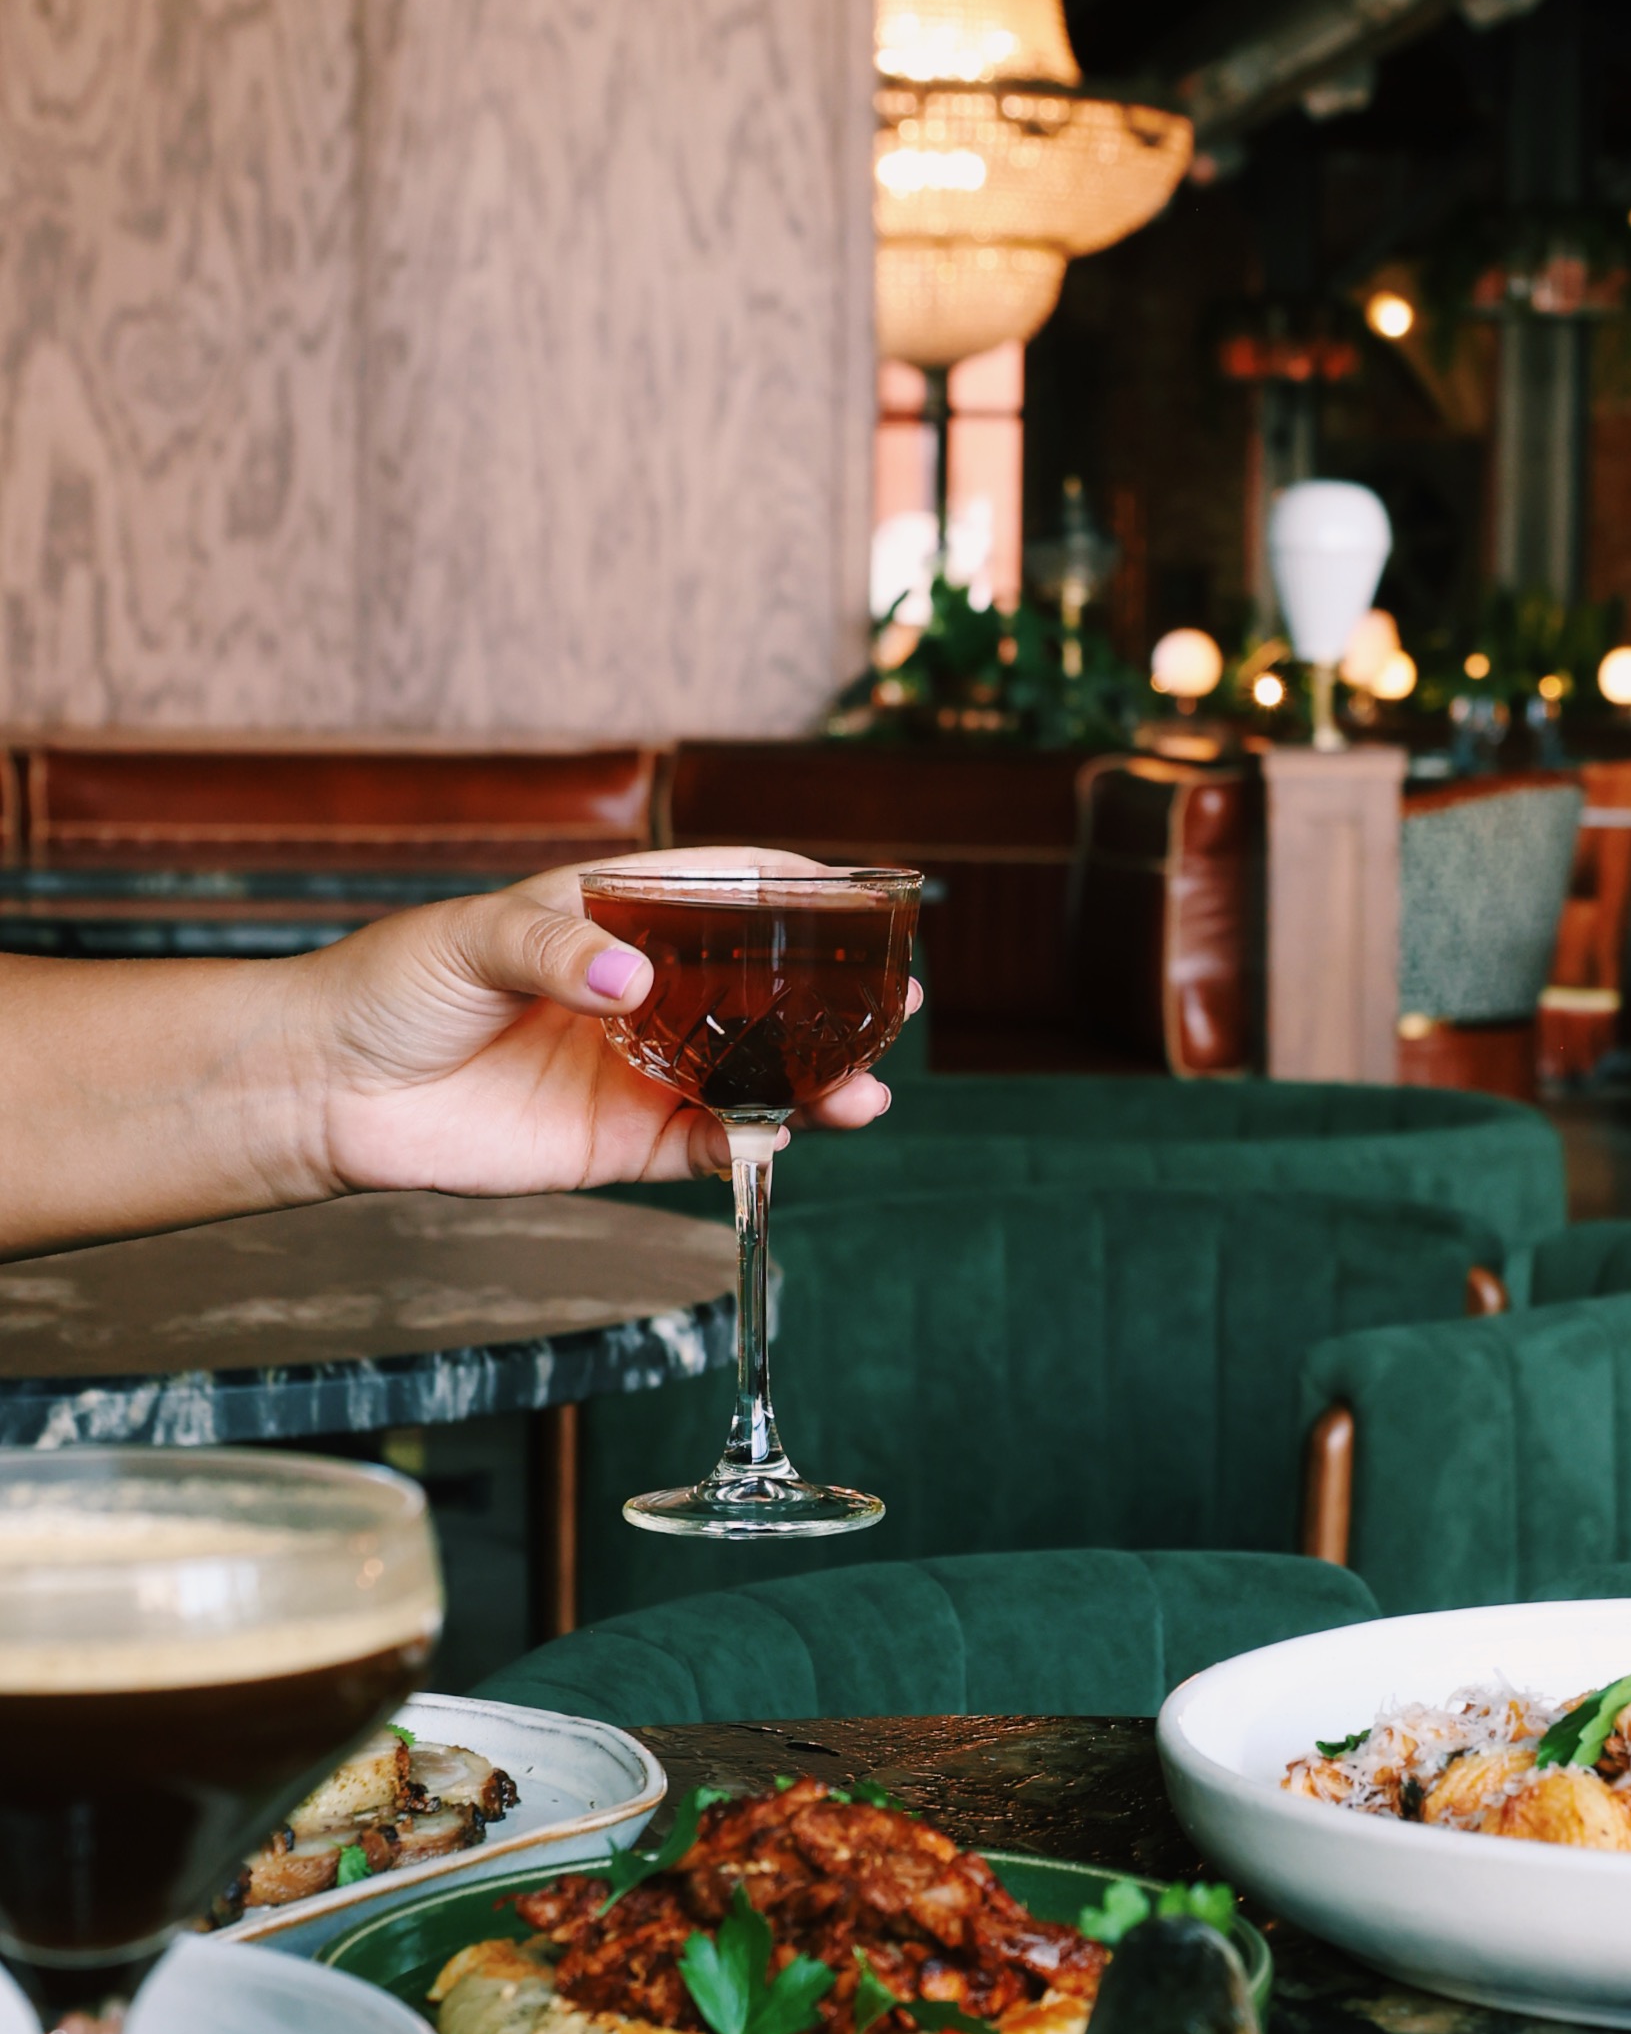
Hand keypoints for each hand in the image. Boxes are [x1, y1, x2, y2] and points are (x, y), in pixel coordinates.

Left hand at [291, 851, 918, 1201]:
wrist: (328, 1092)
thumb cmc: (390, 988)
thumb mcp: (469, 939)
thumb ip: (553, 947)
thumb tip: (633, 980)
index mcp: (616, 918)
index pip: (725, 890)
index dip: (797, 890)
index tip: (863, 897)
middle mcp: (643, 993)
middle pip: (762, 991)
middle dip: (835, 999)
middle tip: (898, 1005)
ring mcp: (638, 1070)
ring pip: (754, 1074)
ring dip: (816, 1082)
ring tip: (866, 1090)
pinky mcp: (621, 1142)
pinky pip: (709, 1142)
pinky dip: (758, 1142)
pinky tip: (797, 1135)